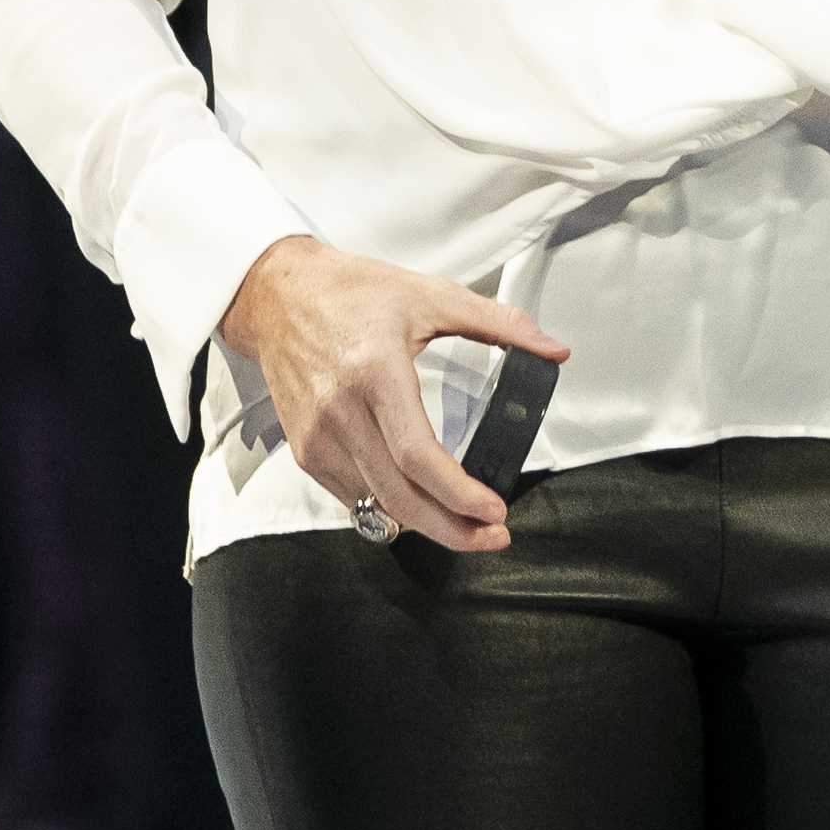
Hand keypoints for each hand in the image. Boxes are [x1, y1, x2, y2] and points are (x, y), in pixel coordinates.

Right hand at [216, 235, 568, 553]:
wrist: (278, 296)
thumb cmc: (349, 292)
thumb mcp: (430, 295)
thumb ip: (498, 323)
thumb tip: (552, 350)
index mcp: (375, 373)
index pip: (418, 456)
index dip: (459, 495)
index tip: (495, 510)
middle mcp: (340, 413)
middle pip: (399, 496)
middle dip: (452, 530)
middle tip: (491, 537)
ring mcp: (317, 438)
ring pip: (377, 505)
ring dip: (425, 525)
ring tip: (465, 524)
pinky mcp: (305, 451)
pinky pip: (353, 498)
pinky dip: (390, 509)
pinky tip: (420, 504)